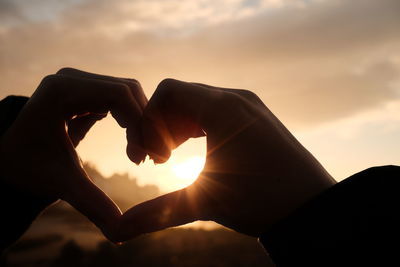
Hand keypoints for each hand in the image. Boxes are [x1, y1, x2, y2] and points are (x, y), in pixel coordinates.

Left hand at [0, 68, 146, 241]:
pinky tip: (132, 143)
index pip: (118, 95)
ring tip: (139, 155)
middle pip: (128, 89)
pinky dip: (132, 118)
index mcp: (60, 92)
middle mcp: (70, 79)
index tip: (144, 158)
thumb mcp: (60, 184)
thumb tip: (120, 233)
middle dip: (145, 123)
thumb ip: (91, 203)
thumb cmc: (28, 170)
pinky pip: (120, 98)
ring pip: (128, 92)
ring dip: (141, 122)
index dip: (140, 123)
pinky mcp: (86, 90)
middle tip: (148, 159)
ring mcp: (78, 82)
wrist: (10, 160)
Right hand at [119, 79, 335, 239]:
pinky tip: (193, 150)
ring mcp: (249, 105)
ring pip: (198, 102)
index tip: (149, 156)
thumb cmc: (262, 201)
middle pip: (181, 96)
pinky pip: (216, 110)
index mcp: (222, 108)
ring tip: (170, 157)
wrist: (313, 208)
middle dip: (160, 125)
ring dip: (178, 126)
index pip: (168, 91)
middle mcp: (236, 98)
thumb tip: (116, 232)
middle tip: (156, 161)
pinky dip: (197, 126)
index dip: (148, 120)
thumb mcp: (206, 201)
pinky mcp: (256, 117)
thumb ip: (157, 213)